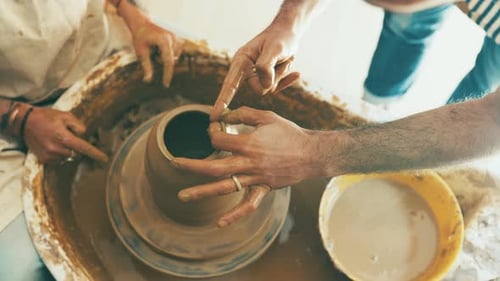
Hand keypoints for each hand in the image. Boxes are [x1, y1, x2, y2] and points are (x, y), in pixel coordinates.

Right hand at [24, 107, 107, 163]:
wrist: (25, 122)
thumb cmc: (47, 117)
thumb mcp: (66, 116)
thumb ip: (79, 126)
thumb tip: (84, 136)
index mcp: (63, 137)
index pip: (84, 148)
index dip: (96, 154)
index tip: (105, 159)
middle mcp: (56, 149)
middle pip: (77, 153)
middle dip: (77, 146)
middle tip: (68, 136)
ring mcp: (50, 156)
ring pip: (69, 157)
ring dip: (69, 150)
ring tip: (58, 139)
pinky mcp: (44, 160)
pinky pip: (60, 160)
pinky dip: (61, 154)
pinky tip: (54, 144)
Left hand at [119, 2, 183, 86]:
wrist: (141, 22)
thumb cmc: (140, 36)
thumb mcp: (141, 52)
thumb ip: (146, 66)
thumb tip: (148, 80)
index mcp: (164, 41)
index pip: (169, 62)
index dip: (167, 75)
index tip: (165, 85)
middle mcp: (173, 38)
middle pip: (171, 59)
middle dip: (161, 60)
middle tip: (151, 53)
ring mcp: (176, 37)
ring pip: (174, 56)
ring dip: (164, 57)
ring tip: (155, 49)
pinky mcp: (177, 38)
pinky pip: (175, 52)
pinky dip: (168, 53)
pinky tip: (159, 47)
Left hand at [174, 106, 323, 226]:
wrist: (312, 153)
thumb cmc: (289, 132)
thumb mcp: (267, 116)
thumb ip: (244, 113)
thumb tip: (223, 114)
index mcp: (249, 143)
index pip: (219, 139)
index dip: (212, 132)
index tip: (214, 129)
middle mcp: (249, 163)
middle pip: (214, 167)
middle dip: (192, 165)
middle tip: (174, 163)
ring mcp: (256, 178)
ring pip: (225, 187)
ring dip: (202, 192)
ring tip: (182, 196)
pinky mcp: (263, 189)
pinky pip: (248, 205)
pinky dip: (234, 215)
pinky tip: (219, 223)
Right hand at [211, 23, 300, 120]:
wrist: (289, 32)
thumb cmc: (280, 38)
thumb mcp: (275, 48)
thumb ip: (266, 66)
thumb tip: (264, 85)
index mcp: (241, 61)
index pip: (229, 85)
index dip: (222, 101)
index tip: (214, 117)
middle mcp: (246, 70)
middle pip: (258, 89)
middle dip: (272, 79)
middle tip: (280, 61)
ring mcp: (256, 76)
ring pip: (269, 88)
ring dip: (280, 75)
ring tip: (283, 60)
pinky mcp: (267, 79)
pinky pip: (276, 87)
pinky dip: (286, 80)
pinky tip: (296, 74)